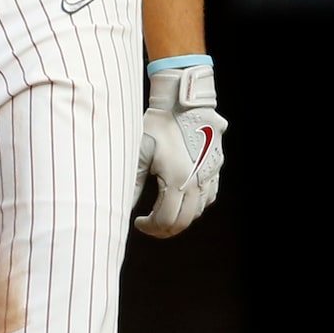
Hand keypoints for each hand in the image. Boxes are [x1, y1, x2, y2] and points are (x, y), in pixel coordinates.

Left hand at [135, 65, 225, 236]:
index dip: (150, 227)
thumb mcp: (139, 153)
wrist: (184, 103)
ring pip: (197, 212)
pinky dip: (193, 205)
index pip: (166, 221)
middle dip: (163, 229)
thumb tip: (118, 207)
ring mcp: (210, 176)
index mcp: (178, 180)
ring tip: (160, 212)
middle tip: (148, 224)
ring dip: (178, 217)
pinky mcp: (215, 169)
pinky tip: (178, 199)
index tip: (137, 222)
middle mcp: (198, 182)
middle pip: (184, 222)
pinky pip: (208, 197)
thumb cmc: (158, 125)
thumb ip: (130, 183)